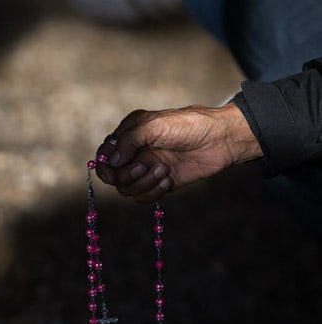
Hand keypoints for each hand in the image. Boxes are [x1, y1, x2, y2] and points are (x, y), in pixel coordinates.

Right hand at [95, 103, 262, 202]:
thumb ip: (129, 140)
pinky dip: (153, 192)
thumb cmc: (188, 125)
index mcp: (129, 135)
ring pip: (127, 190)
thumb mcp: (154, 125)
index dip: (104, 167)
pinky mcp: (159, 183)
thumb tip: (111, 160)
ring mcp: (146, 169)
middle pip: (113, 176)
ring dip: (143, 183)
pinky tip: (168, 179)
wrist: (220, 140)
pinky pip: (143, 198)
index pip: (104, 155)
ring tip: (163, 171)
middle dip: (127, 175)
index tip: (113, 172)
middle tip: (144, 166)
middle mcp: (134, 153)